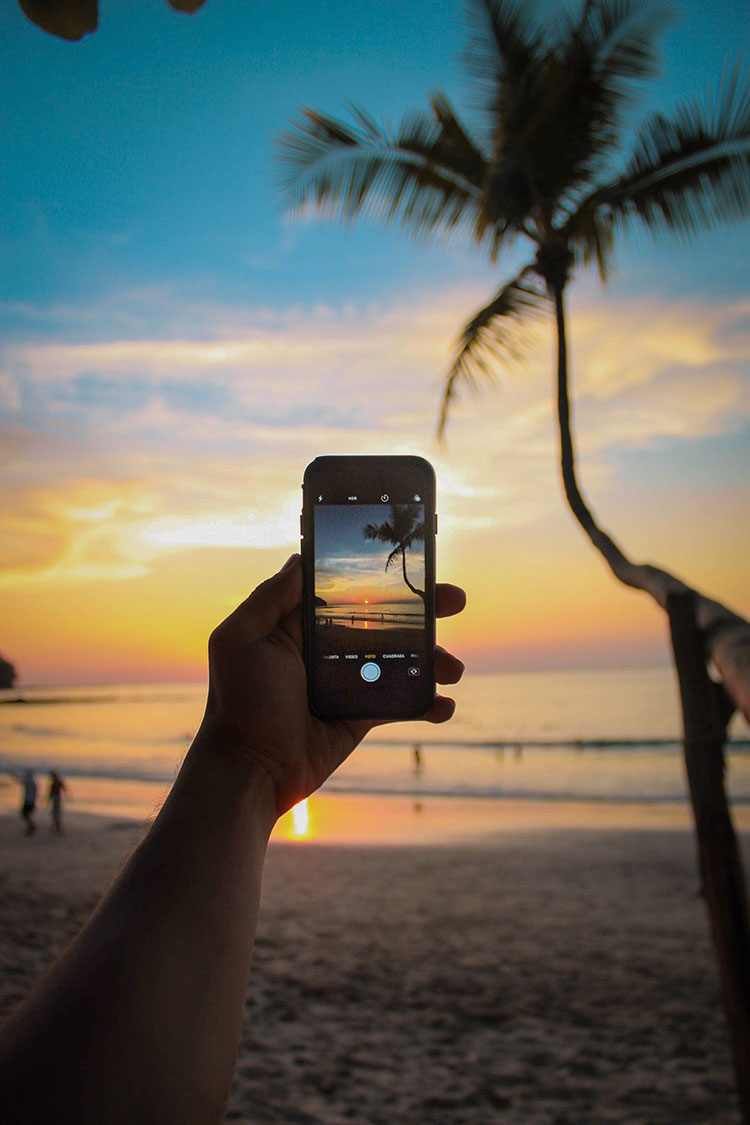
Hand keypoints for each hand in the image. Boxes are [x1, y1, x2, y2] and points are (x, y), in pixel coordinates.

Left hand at [199, 554, 465, 814]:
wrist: (250, 770)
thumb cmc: (239, 702)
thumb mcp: (241, 639)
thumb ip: (270, 597)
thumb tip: (301, 557)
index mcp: (301, 624)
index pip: (348, 590)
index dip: (382, 576)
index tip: (416, 562)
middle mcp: (328, 648)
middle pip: (386, 620)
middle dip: (425, 609)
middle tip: (455, 600)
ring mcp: (349, 683)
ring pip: (403, 660)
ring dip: (435, 659)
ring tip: (453, 668)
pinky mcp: (362, 716)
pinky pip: (403, 703)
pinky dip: (429, 704)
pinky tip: (444, 704)